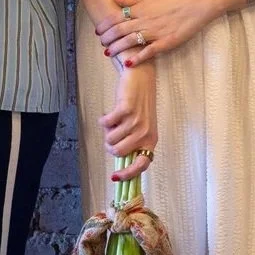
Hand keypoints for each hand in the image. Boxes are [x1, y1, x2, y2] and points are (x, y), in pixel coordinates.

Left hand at [95, 0, 215, 64]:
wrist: (199, 1)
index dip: (105, 25)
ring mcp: (155, 32)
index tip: (98, 31)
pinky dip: (138, 58)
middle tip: (102, 44)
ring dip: (117, 48)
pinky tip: (129, 63)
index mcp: (141, 8)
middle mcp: (145, 20)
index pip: (116, 17)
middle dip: (107, 38)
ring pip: (129, 41)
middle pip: (119, 30)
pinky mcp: (166, 42)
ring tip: (108, 54)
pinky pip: (149, 51)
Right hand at [99, 63, 156, 180]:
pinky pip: (105, 124)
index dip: (127, 174)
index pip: (141, 165)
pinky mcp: (126, 110)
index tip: (114, 177)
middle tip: (111, 133)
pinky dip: (103, 120)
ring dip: (107, 130)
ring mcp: (136, 121)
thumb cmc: (139, 103)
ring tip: (114, 120)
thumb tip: (118, 159)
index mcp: (151, 140)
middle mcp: (145, 133)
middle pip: (118, 152)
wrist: (141, 78)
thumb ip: (133, 142)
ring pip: (110, 139)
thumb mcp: (142, 126)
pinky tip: (109, 113)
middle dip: (109, 144)